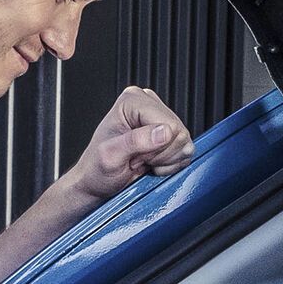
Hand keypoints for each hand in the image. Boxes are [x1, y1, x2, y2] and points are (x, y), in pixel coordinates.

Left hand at [63, 86, 195, 200]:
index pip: (168, 123)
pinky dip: (170, 164)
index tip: (133, 154)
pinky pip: (186, 152)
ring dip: (164, 160)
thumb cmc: (97, 169)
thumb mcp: (110, 156)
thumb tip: (164, 132)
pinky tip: (152, 163)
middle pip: (179, 133)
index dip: (154, 147)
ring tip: (143, 160)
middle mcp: (149, 104)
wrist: (97, 182)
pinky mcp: (171, 134)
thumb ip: (136, 141)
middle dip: (159, 154)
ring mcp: (161, 118)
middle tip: (136, 158)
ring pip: (184, 143)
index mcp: (132, 101)